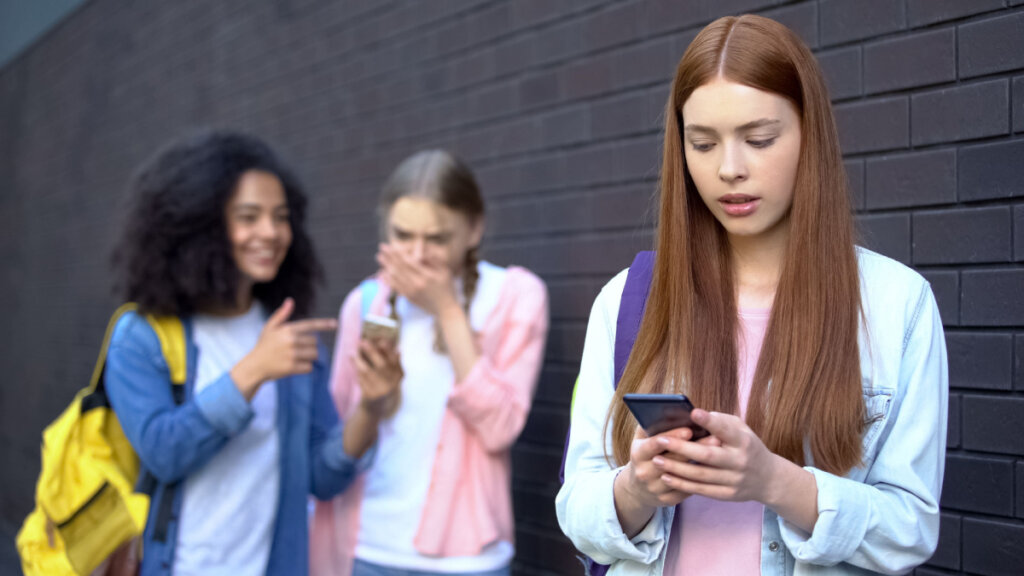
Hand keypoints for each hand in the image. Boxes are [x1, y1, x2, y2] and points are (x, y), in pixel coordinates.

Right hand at [231, 298, 337, 399]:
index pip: (310, 325)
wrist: (254, 366)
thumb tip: (290, 300)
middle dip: (309, 346)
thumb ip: (281, 315)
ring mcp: (291, 354)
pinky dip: (304, 368)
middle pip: (315, 342)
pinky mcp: (292, 367)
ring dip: (308, 357)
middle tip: (295, 350)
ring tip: (295, 358)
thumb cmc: (264, 346)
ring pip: (314, 355)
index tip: (335, 324)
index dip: (324, 324)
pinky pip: (309, 367)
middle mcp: (290, 340)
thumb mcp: (269, 328)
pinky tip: (293, 367)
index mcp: (287, 329)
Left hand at [353, 338, 402, 417]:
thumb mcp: (393, 377)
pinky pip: (361, 380)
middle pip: (382, 365)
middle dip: (372, 352)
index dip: (388, 350)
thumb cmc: (384, 386)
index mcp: (398, 377)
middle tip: (362, 342)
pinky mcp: (370, 397)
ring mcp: (381, 391)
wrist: (376, 409)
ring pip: (368, 372)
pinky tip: (352, 363)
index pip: (394, 360)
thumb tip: (397, 349)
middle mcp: (392, 384)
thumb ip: (394, 363)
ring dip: (359, 361)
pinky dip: (356, 371)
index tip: (381, 341)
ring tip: (352, 353)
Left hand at [377, 243, 457, 315]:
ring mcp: (411, 291)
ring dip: (386, 265)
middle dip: (389, 256)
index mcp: (426, 275)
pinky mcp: (408, 297)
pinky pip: (395, 286)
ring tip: (379, 257)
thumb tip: (422, 251)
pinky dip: (387, 279)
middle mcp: (417, 283)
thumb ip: (434, 260)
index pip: (408, 261)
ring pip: (395, 276)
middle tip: (381, 247)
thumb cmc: (447, 288)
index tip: (391, 245)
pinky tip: (382, 273)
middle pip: (399, 267)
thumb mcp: (445, 271)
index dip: (398, 253)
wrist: (445, 309)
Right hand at [613, 424, 718, 536]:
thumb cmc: (646, 454)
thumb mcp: (642, 439)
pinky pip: (686, 491)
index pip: (655, 444)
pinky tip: (714, 471)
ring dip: (701, 466)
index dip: (672, 436)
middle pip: (672, 460)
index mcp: (638, 453)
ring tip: (720, 454)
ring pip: (682, 477)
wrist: (637, 488)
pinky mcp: (665, 501)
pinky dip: (700, 481)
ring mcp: (654, 488)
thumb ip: (652, 425)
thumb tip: (670, 410)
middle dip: (693, 448)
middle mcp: (644, 472)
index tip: (689, 430)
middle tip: (715, 438)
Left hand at [650, 409, 780, 502]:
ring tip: (657, 460)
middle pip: (708, 455)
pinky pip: (702, 490)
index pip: (726, 430)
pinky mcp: (728, 495)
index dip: (710, 421)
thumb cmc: (747, 446)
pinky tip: (667, 477)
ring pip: (701, 475)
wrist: (768, 479)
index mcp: (744, 441)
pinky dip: (683, 484)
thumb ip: (720, 423)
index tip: (693, 412)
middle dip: (682, 448)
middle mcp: (740, 461)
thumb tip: (692, 417)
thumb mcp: (741, 430)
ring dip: (677, 468)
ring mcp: (734, 480)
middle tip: (661, 441)